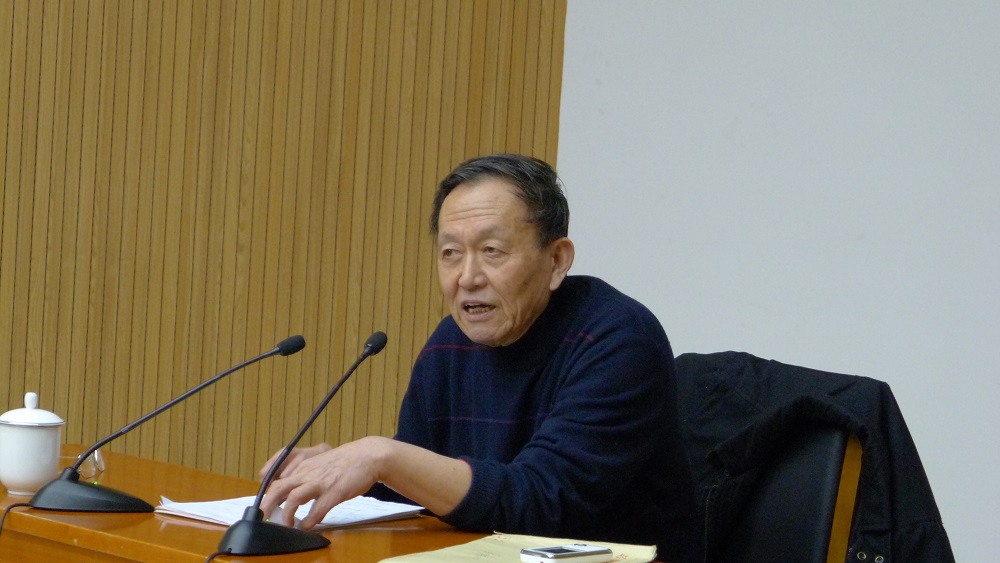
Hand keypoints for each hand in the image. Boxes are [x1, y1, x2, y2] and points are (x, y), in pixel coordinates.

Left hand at [259, 437, 390, 528]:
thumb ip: (307, 475)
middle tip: (264, 518)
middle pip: (278, 488)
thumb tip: (295, 494)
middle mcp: (308, 473)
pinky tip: (308, 525)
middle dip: (266, 506)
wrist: (368, 456)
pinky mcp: (335, 492)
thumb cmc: (346, 462)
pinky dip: (310, 520)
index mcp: (304, 466)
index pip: (277, 478)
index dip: (267, 494)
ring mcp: (321, 482)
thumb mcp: (321, 464)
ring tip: (288, 524)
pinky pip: (318, 509)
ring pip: (294, 498)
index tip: (265, 506)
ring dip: (287, 515)